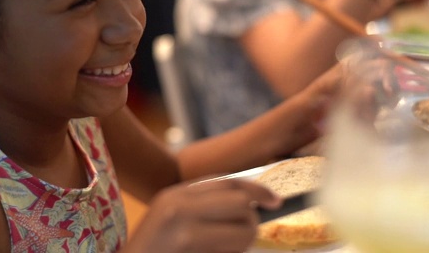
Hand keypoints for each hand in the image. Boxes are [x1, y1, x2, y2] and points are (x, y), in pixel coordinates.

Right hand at [124, 179, 280, 252]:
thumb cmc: (153, 251)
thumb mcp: (172, 218)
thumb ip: (204, 206)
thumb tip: (250, 205)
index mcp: (176, 195)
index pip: (228, 182)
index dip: (257, 189)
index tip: (275, 201)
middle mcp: (179, 207)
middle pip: (241, 203)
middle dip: (251, 223)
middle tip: (242, 238)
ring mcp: (183, 232)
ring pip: (244, 232)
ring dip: (242, 247)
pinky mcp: (190, 251)